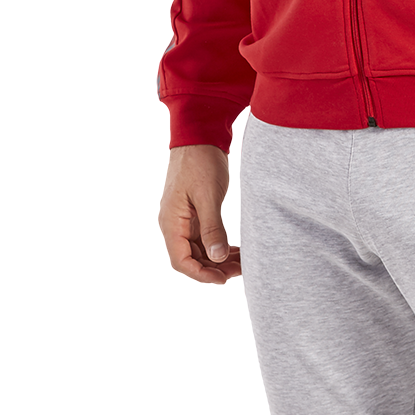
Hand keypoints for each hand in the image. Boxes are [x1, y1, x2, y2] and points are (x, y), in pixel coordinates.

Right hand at [158, 143, 242, 285]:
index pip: (182, 261)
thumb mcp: (208, 195)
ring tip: (243, 261)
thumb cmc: (200, 162)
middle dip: (214, 268)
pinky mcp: (193, 214)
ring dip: (218, 259)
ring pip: (198, 250)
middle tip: (241, 270)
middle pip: (191, 259)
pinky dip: (219, 246)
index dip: (202, 274)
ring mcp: (183, 220)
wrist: (198, 137)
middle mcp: (173, 224)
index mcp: (171, 222)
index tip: (225, 277)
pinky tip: (236, 250)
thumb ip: (212, 227)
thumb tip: (217, 258)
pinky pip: (204, 238)